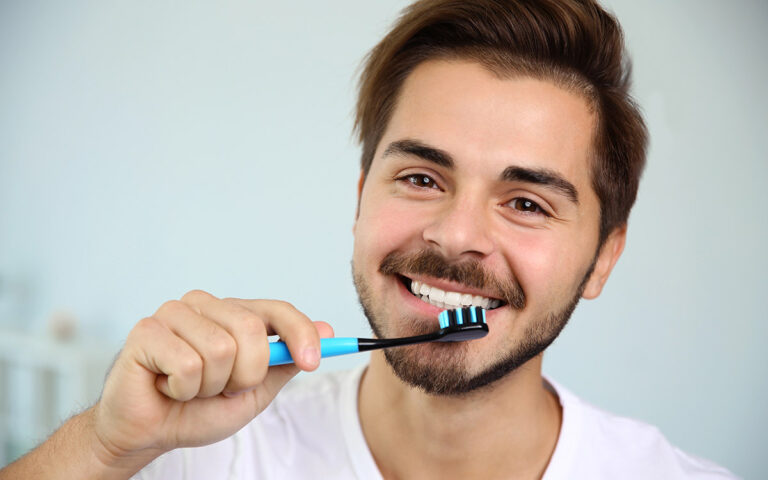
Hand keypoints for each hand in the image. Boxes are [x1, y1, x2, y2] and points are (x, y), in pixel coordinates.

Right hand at [92, 290, 332, 461]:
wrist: (149, 432)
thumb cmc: (198, 409)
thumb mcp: (255, 391)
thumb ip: (286, 361)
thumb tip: (328, 330)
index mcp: (234, 314)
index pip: (278, 310)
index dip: (301, 333)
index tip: (313, 362)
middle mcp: (206, 305)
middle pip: (252, 331)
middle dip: (245, 376)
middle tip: (221, 389)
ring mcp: (175, 313)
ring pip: (220, 349)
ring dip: (210, 387)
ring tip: (190, 388)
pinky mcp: (147, 330)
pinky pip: (186, 365)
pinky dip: (182, 389)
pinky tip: (167, 386)